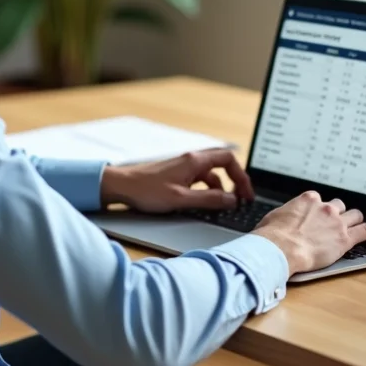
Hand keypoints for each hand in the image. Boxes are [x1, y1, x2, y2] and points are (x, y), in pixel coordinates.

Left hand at [100, 148, 255, 212]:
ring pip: (210, 174)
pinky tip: (204, 203)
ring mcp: (184, 166)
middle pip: (222, 164)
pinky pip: (199, 179)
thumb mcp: (181, 199)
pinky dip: (207, 189)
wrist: (121, 186)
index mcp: (194, 161)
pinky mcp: (177, 174)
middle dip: (234, 180)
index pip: (229, 159)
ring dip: (220, 188)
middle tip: (241, 198)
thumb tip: (231, 200)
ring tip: (223, 205)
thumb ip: (208, 200)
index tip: (245, 194)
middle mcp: (191, 159)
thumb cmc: (146, 191)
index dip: (241, 176)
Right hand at [251, 192, 365, 274]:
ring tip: (358, 226)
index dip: (319, 210)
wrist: (279, 248)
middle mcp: (325, 208)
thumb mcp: (275, 217)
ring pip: (354, 216)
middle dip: (338, 214)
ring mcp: (337, 223)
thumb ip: (286, 215)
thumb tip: (282, 219)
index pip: (319, 200)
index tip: (318, 216)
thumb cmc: (272, 235)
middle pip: (339, 207)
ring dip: (355, 221)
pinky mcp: (345, 239)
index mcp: (308, 200)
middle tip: (335, 223)